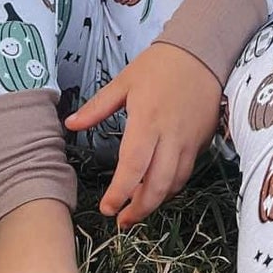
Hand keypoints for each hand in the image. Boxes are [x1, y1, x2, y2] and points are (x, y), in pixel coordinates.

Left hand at [64, 43, 223, 229]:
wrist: (201, 52)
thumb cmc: (159, 65)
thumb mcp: (124, 81)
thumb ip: (97, 107)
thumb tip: (70, 124)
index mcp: (147, 120)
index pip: (133, 167)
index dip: (120, 193)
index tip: (107, 209)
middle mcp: (170, 136)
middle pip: (157, 185)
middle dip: (139, 210)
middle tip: (121, 220)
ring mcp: (189, 141)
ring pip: (174, 184)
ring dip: (155, 202)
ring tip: (136, 210)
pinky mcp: (202, 141)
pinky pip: (186, 173)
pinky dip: (171, 187)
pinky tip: (157, 189)